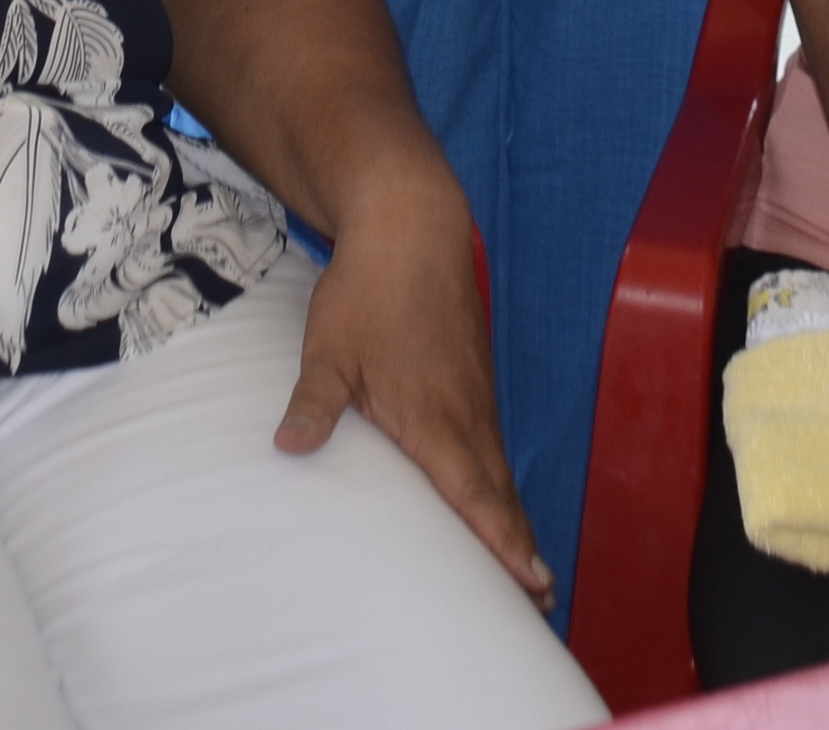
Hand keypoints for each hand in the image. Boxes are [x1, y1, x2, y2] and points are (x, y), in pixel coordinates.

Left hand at [276, 202, 548, 601]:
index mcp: (434, 417)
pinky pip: (493, 446)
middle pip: (500, 494)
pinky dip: (502, 484)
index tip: (531, 581)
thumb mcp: (329, 349)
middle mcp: (466, 415)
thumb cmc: (368, 290)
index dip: (502, 541)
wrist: (411, 226)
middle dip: (520, 549)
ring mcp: (476, 397)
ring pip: (500, 471)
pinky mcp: (474, 380)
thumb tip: (287, 448)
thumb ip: (314, 403)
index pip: (474, 494)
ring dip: (515, 520)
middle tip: (541, 602)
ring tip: (529, 572)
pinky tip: (496, 502)